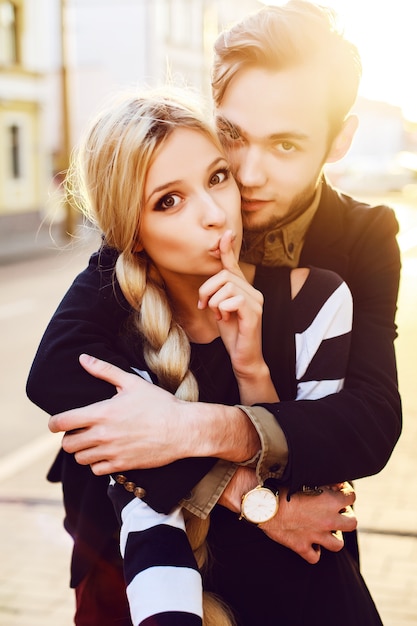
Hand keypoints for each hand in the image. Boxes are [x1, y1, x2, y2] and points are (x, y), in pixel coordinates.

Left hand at [48, 355, 259, 473]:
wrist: (182, 429)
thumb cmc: (158, 403)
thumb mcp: (132, 382)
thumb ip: (104, 370)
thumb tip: (83, 359)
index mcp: (102, 413)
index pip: (63, 422)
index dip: (54, 423)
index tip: (57, 422)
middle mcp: (103, 435)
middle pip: (68, 444)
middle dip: (70, 437)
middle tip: (80, 432)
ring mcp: (112, 452)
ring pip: (80, 459)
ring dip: (83, 451)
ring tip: (94, 442)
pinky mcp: (122, 465)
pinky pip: (97, 470)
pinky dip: (97, 463)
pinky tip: (107, 453)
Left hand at [198, 231, 276, 403]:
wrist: (243, 357)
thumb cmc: (232, 334)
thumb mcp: (220, 309)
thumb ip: (217, 294)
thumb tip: (209, 283)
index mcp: (245, 289)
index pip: (233, 266)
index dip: (228, 250)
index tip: (226, 233)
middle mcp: (254, 292)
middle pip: (224, 276)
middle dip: (207, 290)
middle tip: (206, 307)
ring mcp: (256, 302)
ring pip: (226, 287)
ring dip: (214, 302)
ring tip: (218, 316)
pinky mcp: (254, 313)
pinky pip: (232, 300)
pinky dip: (222, 309)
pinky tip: (225, 320)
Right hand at [218, 469, 355, 563]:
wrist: (260, 502)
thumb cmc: (280, 484)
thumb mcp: (304, 476)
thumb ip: (324, 479)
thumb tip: (336, 482)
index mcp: (330, 501)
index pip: (351, 496)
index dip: (345, 491)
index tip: (337, 489)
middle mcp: (327, 520)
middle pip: (352, 523)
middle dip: (347, 515)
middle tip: (335, 510)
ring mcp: (315, 535)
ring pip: (337, 544)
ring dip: (334, 536)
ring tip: (325, 528)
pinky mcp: (301, 546)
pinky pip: (314, 557)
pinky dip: (314, 551)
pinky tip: (309, 542)